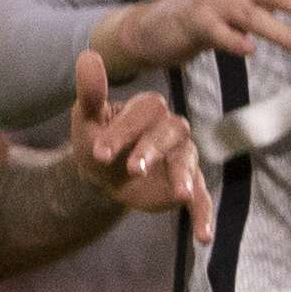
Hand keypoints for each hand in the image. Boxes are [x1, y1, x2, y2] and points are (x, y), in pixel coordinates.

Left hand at [66, 53, 202, 226]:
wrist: (103, 176)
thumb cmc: (96, 142)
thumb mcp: (86, 120)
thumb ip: (91, 92)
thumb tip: (88, 54)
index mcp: (147, 110)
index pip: (144, 112)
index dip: (123, 131)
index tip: (100, 151)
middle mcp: (170, 129)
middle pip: (171, 132)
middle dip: (151, 150)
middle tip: (131, 168)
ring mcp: (181, 157)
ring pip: (188, 160)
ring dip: (183, 176)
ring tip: (179, 193)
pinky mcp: (186, 184)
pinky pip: (201, 197)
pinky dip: (204, 215)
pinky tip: (204, 237)